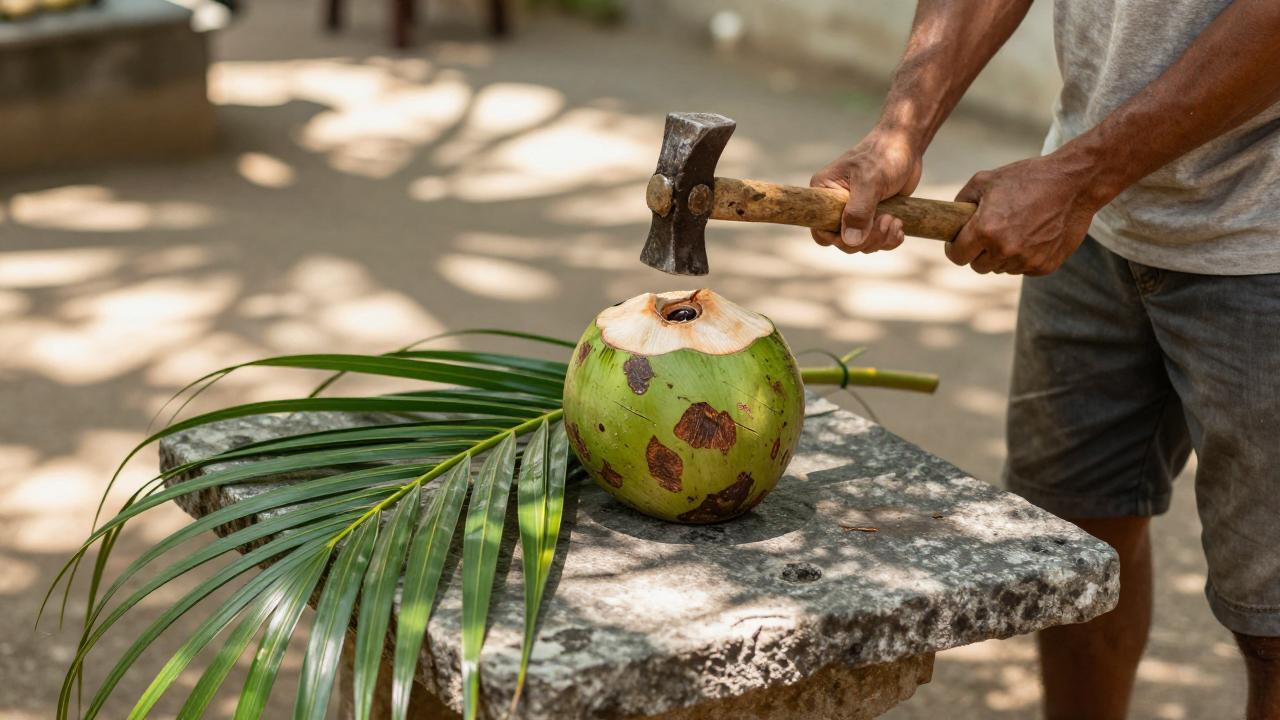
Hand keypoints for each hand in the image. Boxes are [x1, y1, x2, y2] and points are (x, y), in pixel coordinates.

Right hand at [809, 129, 923, 253]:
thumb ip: (859, 211)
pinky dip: (889, 238)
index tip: (862, 230)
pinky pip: (875, 240)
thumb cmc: (884, 156)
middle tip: (888, 220)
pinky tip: (900, 225)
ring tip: (896, 220)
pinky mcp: (871, 217)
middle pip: (843, 242)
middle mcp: (835, 206)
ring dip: (881, 238)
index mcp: (824, 193)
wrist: (905, 145)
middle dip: (867, 238)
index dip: (839, 238)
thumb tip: (851, 241)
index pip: (820, 230)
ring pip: (860, 244)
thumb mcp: (870, 181)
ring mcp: (854, 213)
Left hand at [946, 154, 1101, 274]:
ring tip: (1015, 229)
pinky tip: (1032, 235)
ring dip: (1002, 255)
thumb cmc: (1028, 178)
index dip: (955, 248)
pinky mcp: (1045, 266)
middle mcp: (1005, 250)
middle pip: (978, 266)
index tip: (959, 242)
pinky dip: (1024, 257)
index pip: (957, 256)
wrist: (1074, 183)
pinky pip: (1023, 269)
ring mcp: (1026, 260)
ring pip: (1001, 269)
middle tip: (989, 233)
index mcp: (985, 230)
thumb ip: (961, 201)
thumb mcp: (986, 180)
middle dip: (978, 252)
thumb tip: (949, 219)